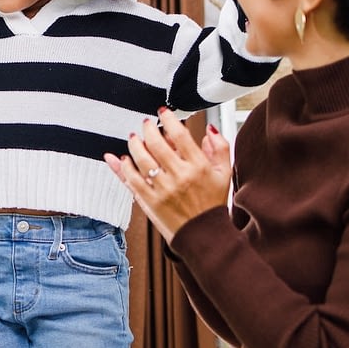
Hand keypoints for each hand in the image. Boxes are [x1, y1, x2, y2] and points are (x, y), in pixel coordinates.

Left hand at [103, 110, 232, 242]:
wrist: (203, 234)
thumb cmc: (212, 203)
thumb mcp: (224, 173)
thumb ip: (219, 148)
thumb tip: (208, 129)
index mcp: (199, 166)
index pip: (180, 135)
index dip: (168, 119)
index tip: (164, 113)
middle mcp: (180, 176)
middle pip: (156, 143)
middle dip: (148, 128)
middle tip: (146, 124)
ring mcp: (163, 189)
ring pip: (141, 159)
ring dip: (134, 144)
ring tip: (134, 138)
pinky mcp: (149, 201)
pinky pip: (131, 179)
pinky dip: (124, 166)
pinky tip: (124, 159)